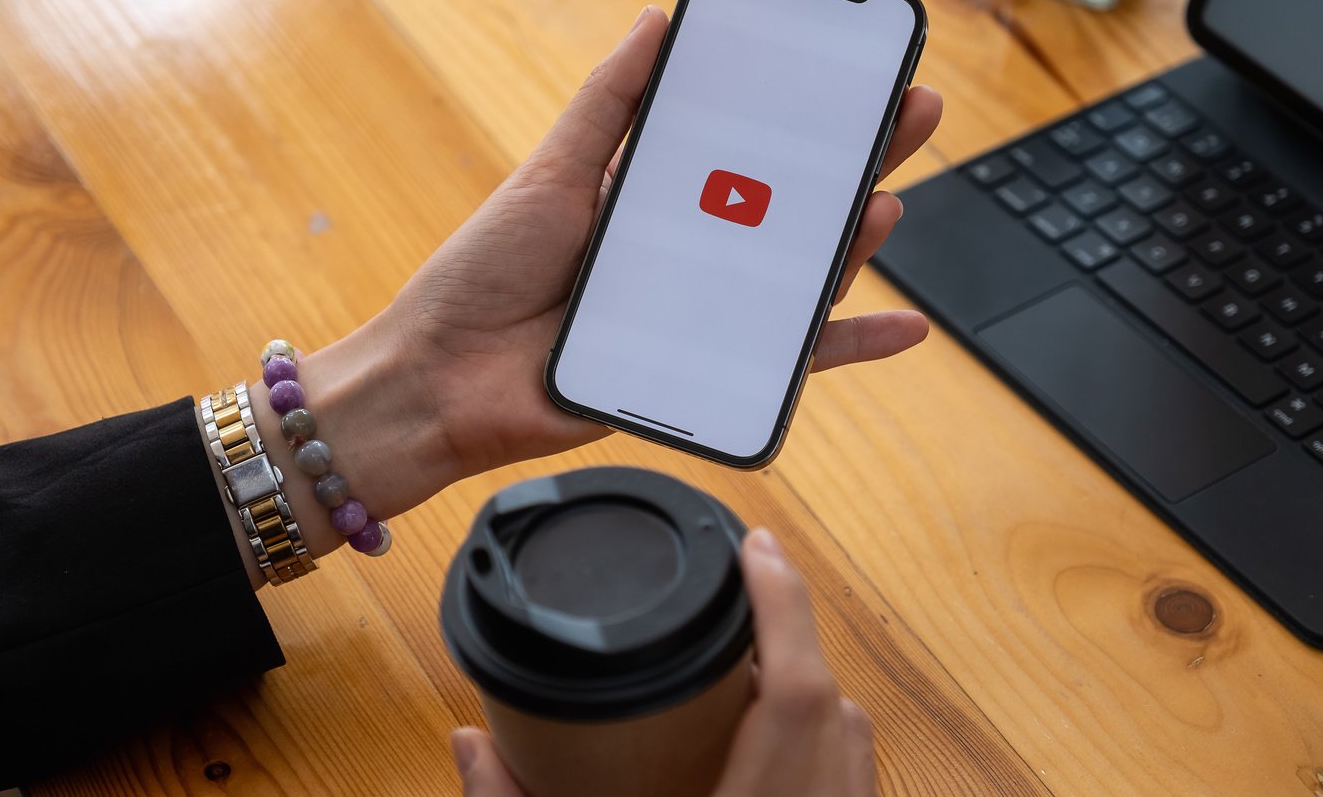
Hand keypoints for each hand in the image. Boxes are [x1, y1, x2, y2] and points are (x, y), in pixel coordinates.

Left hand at [292, 6, 941, 523]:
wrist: (442, 379)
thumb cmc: (484, 275)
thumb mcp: (551, 173)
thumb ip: (608, 106)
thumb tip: (657, 22)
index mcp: (657, 202)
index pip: (747, 151)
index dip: (802, 115)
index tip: (854, 71)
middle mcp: (690, 256)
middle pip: (791, 206)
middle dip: (856, 158)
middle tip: (912, 111)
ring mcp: (701, 315)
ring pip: (800, 277)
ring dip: (855, 242)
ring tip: (888, 199)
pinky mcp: (704, 376)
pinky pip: (790, 364)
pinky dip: (848, 347)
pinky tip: (904, 327)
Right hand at [450, 528, 877, 796]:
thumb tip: (467, 742)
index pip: (797, 696)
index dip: (786, 609)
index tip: (759, 549)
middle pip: (836, 709)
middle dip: (794, 639)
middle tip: (743, 592)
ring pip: (856, 748)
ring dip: (812, 693)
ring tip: (752, 662)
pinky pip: (851, 787)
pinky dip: (823, 745)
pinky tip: (768, 745)